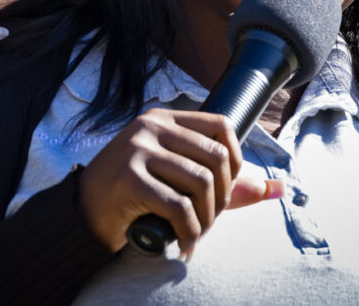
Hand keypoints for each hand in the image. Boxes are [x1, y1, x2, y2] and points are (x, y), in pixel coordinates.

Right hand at [77, 109, 281, 253]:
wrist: (82, 215)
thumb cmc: (133, 196)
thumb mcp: (177, 179)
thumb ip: (224, 183)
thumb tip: (276, 189)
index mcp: (164, 118)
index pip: (221, 125)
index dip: (237, 160)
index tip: (226, 190)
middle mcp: (150, 127)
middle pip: (216, 158)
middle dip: (221, 198)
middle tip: (208, 222)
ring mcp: (138, 149)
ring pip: (201, 183)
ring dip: (206, 219)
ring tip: (195, 234)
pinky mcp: (129, 178)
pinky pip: (179, 207)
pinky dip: (189, 231)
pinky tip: (182, 241)